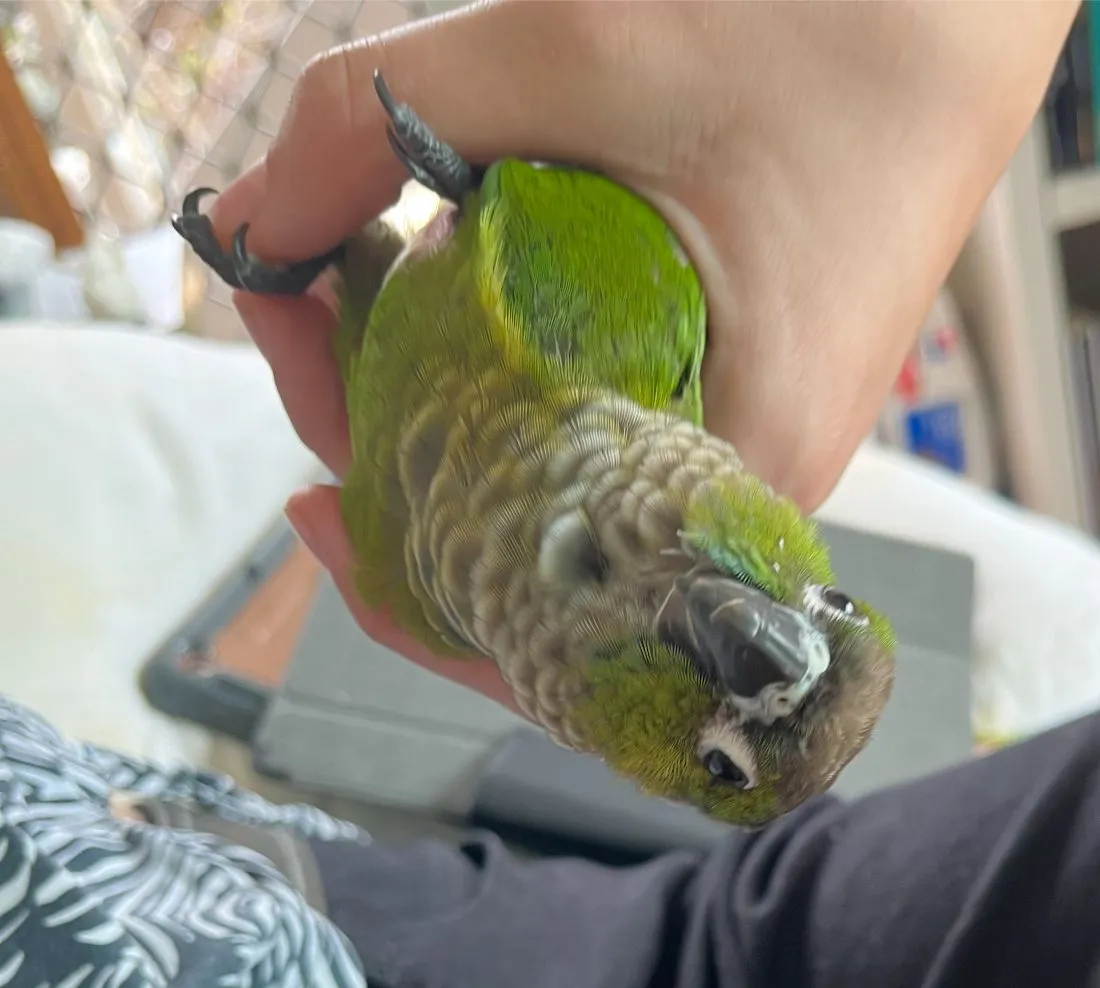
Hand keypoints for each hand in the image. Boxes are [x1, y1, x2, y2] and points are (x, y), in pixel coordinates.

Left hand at [211, 0, 1075, 704]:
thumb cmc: (831, 19)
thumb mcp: (578, 46)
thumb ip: (375, 122)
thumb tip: (243, 218)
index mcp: (738, 462)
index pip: (540, 607)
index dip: (403, 573)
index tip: (306, 497)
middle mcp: (744, 477)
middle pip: (523, 531)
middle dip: (384, 436)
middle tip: (295, 304)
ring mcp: (739, 428)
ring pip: (548, 470)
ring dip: (428, 389)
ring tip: (348, 285)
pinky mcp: (730, 376)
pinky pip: (585, 417)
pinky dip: (493, 363)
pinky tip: (436, 285)